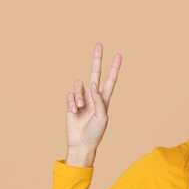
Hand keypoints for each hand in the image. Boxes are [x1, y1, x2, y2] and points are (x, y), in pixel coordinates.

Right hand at [65, 43, 121, 166]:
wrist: (82, 143)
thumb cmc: (95, 133)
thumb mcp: (102, 118)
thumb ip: (99, 101)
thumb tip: (93, 84)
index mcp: (104, 99)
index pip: (111, 80)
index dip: (114, 68)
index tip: (118, 55)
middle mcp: (93, 96)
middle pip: (95, 73)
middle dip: (97, 59)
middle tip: (99, 45)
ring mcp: (82, 98)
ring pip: (79, 85)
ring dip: (78, 95)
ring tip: (80, 107)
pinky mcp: (71, 103)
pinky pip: (70, 95)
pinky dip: (72, 102)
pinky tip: (74, 111)